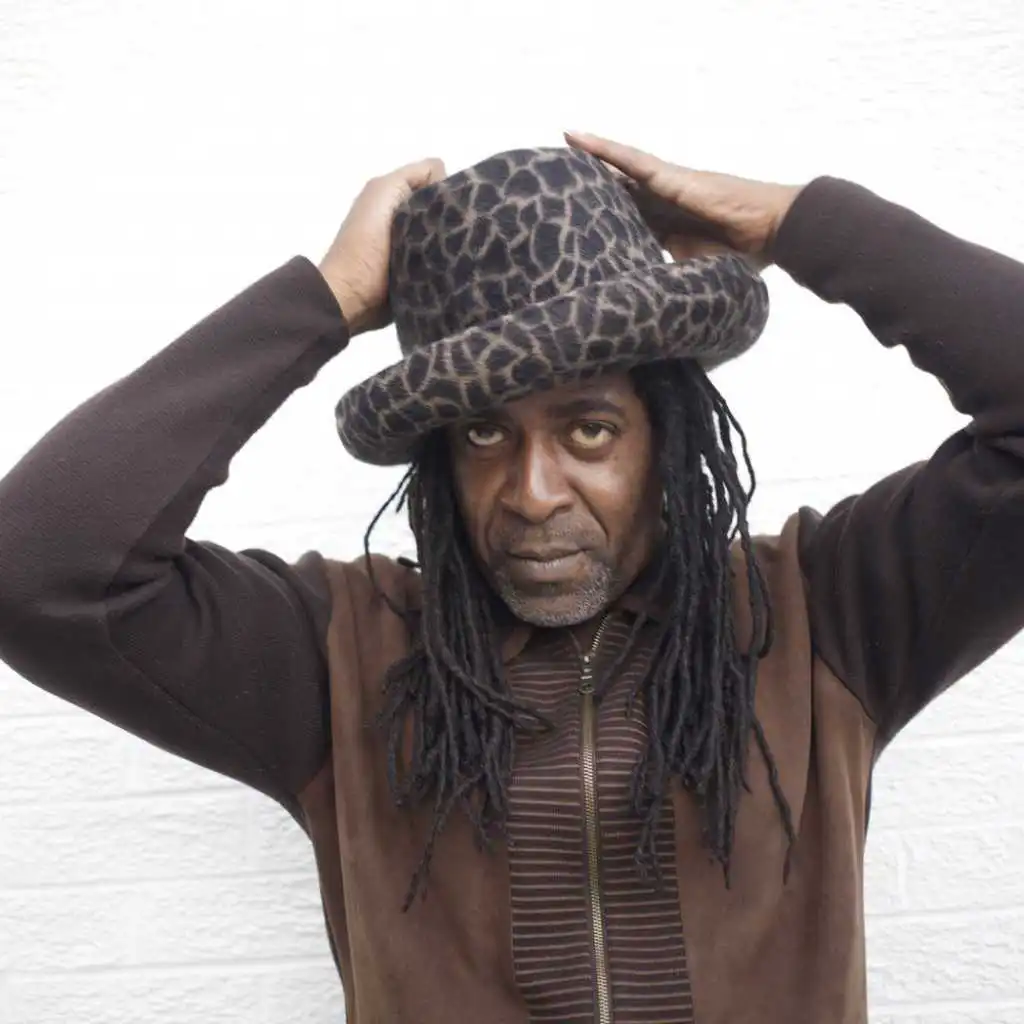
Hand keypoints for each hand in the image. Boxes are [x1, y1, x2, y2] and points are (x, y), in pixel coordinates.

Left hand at [319, 156, 446, 334]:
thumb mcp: (383, 192)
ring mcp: (415, 248)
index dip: (447, 188)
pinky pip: (445, 262)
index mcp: (398, 196)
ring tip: (457, 252)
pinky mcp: (420, 274)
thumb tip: (448, 183)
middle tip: (458, 233)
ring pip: (448, 236)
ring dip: (453, 243)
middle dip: (455, 217)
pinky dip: (450, 263)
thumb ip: (414, 175)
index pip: (439, 180)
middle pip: (445, 209)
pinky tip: (452, 267)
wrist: (352, 295)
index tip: (452, 208)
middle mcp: (407, 218)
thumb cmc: (366, 243)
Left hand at [564, 131, 802, 268]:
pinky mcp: (671, 178)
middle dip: (585, 187)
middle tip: (549, 182)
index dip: (597, 219)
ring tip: (554, 149)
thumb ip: (670, 284)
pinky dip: (604, 150)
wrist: (774, 231)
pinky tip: (576, 139)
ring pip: (617, 171)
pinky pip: (630, 161)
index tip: (568, 225)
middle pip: (615, 192)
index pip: (624, 221)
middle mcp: (661, 202)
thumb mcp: (695, 275)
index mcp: (666, 226)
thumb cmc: (744, 255)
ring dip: (586, 160)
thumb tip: (651, 314)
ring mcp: (665, 187)